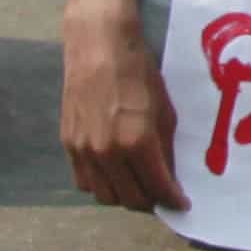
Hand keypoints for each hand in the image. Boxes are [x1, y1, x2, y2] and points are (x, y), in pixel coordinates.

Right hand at [61, 13, 180, 210]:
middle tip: (162, 196)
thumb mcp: (164, 109)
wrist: (98, 46)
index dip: (172, 200)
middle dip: (149, 202)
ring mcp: (83, 150)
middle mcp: (106, 152)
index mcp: (136, 142)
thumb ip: (165, 146)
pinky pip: (84, 180)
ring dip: (124, 196)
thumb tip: (169, 174)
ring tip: (140, 187)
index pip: (156, 187)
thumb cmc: (139, 72)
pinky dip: (101, 185)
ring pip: (103, 195)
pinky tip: (115, 175)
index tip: (182, 204)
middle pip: (128, 199)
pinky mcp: (67, 144)